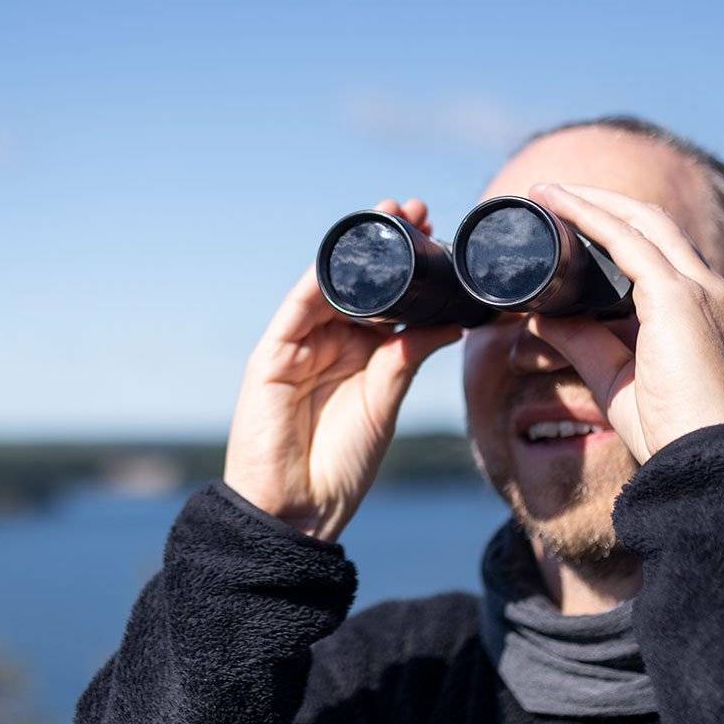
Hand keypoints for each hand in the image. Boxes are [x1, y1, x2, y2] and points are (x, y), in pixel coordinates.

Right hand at [222, 198, 461, 541]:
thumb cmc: (340, 466)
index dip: (411, 265)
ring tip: (388, 219)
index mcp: (361, 354)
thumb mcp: (386, 402)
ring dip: (356, 251)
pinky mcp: (272, 356)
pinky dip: (318, 280)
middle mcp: (329, 342)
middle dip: (386, 245)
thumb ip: (407, 356)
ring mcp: (299, 346)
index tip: (441, 235)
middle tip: (419, 211)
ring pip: (329, 285)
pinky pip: (296, 309)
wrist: (297, 511)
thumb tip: (451, 318)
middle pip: (360, 282)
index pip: (387, 297)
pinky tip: (344, 258)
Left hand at [526, 183, 723, 463]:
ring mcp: (701, 290)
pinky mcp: (680, 298)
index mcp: (705, 310)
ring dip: (592, 201)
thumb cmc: (672, 433)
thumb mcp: (615, 378)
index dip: (616, 228)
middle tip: (552, 194)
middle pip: (654, 224)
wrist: (710, 463)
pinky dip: (590, 218)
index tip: (572, 220)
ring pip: (642, 222)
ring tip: (547, 192)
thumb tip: (539, 318)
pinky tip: (560, 207)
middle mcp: (711, 290)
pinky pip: (627, 241)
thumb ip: (582, 343)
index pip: (662, 251)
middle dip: (603, 202)